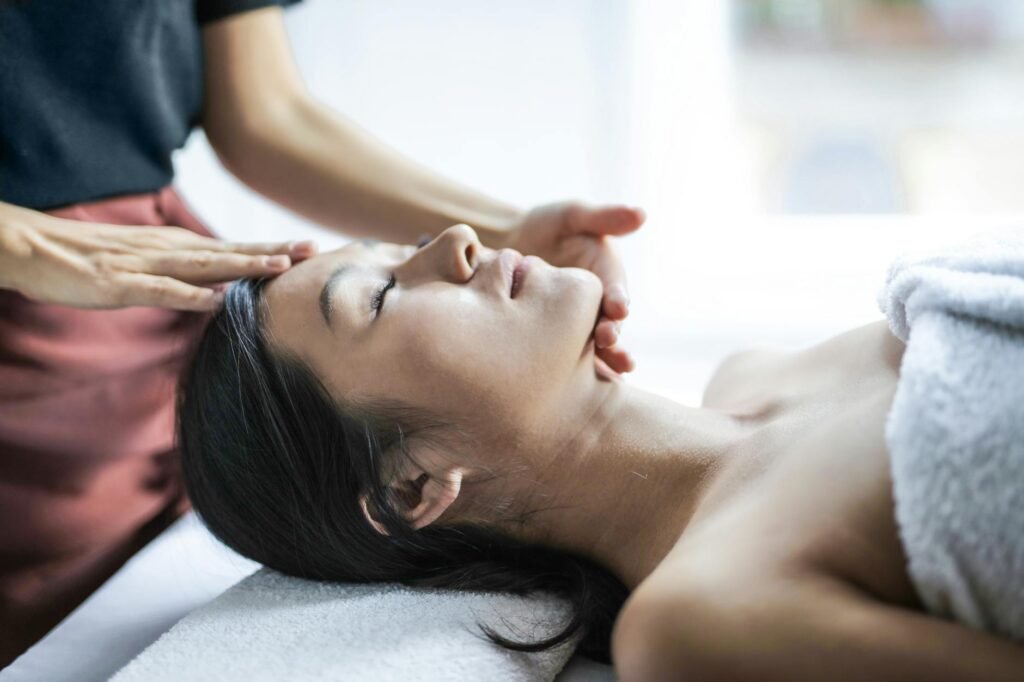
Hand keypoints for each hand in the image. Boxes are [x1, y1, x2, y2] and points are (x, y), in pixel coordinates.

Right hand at [0, 210, 316, 310]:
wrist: (36, 248)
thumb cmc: (92, 259)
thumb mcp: (146, 262)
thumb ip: (183, 272)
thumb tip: (219, 289)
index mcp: (176, 246)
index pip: (233, 248)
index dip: (271, 248)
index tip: (309, 248)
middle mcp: (168, 249)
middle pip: (230, 251)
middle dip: (272, 250)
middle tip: (313, 248)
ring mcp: (145, 265)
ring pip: (204, 266)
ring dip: (242, 265)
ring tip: (279, 266)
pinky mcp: (120, 284)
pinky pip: (160, 290)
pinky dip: (189, 295)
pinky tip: (215, 300)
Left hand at [507, 201, 643, 375]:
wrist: (505, 248)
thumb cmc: (542, 227)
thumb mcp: (571, 216)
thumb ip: (602, 217)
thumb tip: (641, 213)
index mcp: (605, 276)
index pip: (615, 289)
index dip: (619, 298)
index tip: (619, 306)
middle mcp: (597, 306)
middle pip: (609, 324)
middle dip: (612, 334)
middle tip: (608, 340)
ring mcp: (579, 326)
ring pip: (594, 347)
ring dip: (603, 359)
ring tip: (609, 369)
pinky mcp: (558, 341)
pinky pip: (570, 360)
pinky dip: (578, 374)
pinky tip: (577, 391)